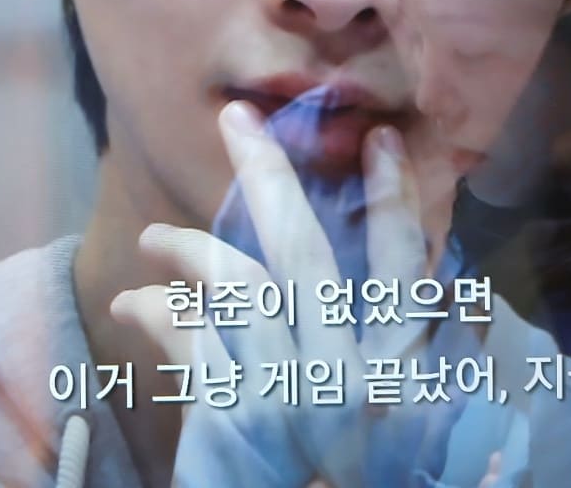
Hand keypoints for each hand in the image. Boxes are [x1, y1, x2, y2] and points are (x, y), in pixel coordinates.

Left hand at [114, 103, 500, 487]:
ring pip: (236, 284)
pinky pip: (187, 340)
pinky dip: (156, 313)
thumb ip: (398, 366)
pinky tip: (135, 306)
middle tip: (237, 118)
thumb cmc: (344, 483)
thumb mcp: (394, 432)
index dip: (394, 198)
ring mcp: (287, 397)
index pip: (404, 269)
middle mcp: (348, 379)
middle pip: (305, 253)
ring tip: (157, 239)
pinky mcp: (230, 423)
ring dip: (188, 247)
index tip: (379, 141)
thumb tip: (434, 304)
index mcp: (398, 376)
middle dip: (268, 175)